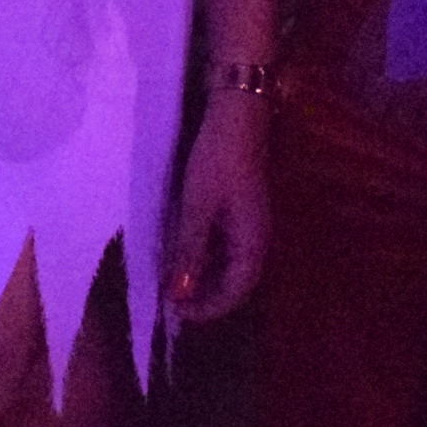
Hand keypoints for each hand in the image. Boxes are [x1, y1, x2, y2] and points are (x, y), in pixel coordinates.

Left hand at [163, 96, 268, 321]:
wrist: (236, 112)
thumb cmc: (218, 159)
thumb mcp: (197, 206)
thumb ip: (189, 250)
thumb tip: (179, 293)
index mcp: (253, 242)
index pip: (235, 292)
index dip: (208, 308)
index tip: (176, 314)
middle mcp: (256, 238)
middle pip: (235, 282)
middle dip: (204, 296)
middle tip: (170, 301)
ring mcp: (248, 222)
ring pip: (228, 264)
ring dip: (203, 276)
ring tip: (171, 280)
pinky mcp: (239, 208)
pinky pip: (223, 245)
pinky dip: (203, 255)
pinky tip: (182, 250)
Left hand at [339, 0, 426, 136]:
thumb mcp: (386, 4)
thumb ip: (376, 26)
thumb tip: (375, 34)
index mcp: (367, 51)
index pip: (351, 80)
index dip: (359, 84)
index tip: (367, 84)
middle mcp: (383, 75)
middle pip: (371, 105)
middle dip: (377, 105)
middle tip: (388, 104)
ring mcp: (411, 89)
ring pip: (397, 121)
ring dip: (401, 119)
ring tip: (408, 116)